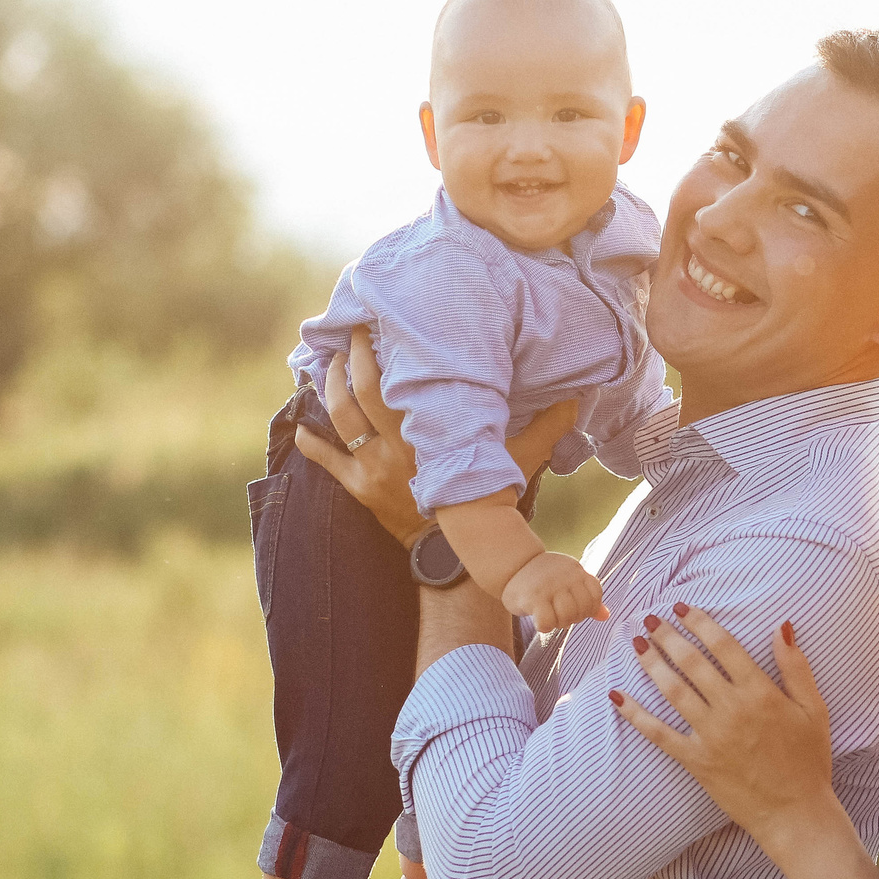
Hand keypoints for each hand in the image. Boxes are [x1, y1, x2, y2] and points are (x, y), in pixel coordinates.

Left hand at [292, 335, 578, 544]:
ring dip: (330, 387)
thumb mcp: (520, 465)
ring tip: (329, 364)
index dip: (384, 348)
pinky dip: (311, 444)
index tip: (379, 321)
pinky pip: (328, 462)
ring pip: (341, 418)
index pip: (398, 378)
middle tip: (350, 331)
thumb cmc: (487, 504)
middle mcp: (397, 445)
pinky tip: (301, 427)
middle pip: (361, 389)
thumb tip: (578, 398)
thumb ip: (545, 429)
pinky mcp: (359, 490)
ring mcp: (373, 468)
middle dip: (351, 356)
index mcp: (430, 431)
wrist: (455, 557)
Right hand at [503, 551, 607, 632]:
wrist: (512, 565)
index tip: (574, 606)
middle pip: (582, 609)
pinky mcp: (533, 598)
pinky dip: (544, 626)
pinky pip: (547, 622)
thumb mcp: (568, 582)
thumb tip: (606, 616)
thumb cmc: (543, 579)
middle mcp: (566, 577)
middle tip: (558, 612)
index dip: (588, 607)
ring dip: (558, 623)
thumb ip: (587, 597)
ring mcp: (550, 587)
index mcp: (577, 572)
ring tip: (549, 615)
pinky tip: (538, 619)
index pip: (595, 595)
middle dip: (573, 617)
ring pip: (567, 616)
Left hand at [611, 607, 843, 852]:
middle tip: (649, 619)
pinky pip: (660, 734)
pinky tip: (618, 696)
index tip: (681, 608)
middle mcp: (732, 709)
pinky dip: (636, 715)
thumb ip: (795, 667)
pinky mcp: (696, 761)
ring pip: (673, 691)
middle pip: (692, 662)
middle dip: (668, 636)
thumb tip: (781, 627)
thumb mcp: (814, 709)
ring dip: (651, 664)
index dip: (699, 622)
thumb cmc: (809, 760)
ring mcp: (711, 736)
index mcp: (761, 692)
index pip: (723, 645)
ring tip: (636, 644)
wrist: (796, 814)